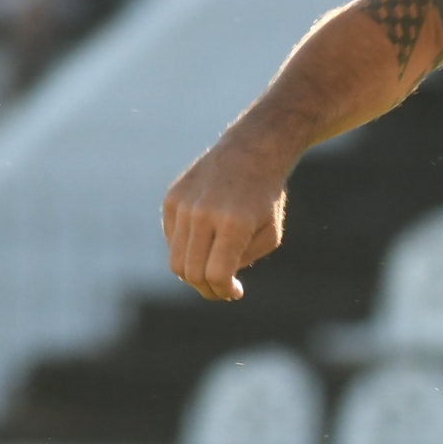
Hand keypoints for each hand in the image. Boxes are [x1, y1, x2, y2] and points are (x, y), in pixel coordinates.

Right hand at [162, 127, 297, 299]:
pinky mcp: (171, 199)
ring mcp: (184, 205)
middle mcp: (204, 213)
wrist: (250, 151)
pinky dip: (186, 250)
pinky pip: (172, 240)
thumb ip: (243, 261)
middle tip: (222, 288)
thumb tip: (216, 282)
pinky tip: (206, 242)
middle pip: (191, 273)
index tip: (234, 292)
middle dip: (207, 289)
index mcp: (234, 223)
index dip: (223, 290)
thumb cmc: (265, 198)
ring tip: (213, 269)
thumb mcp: (270, 234)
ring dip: (194, 273)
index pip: (216, 274)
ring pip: (176, 261)